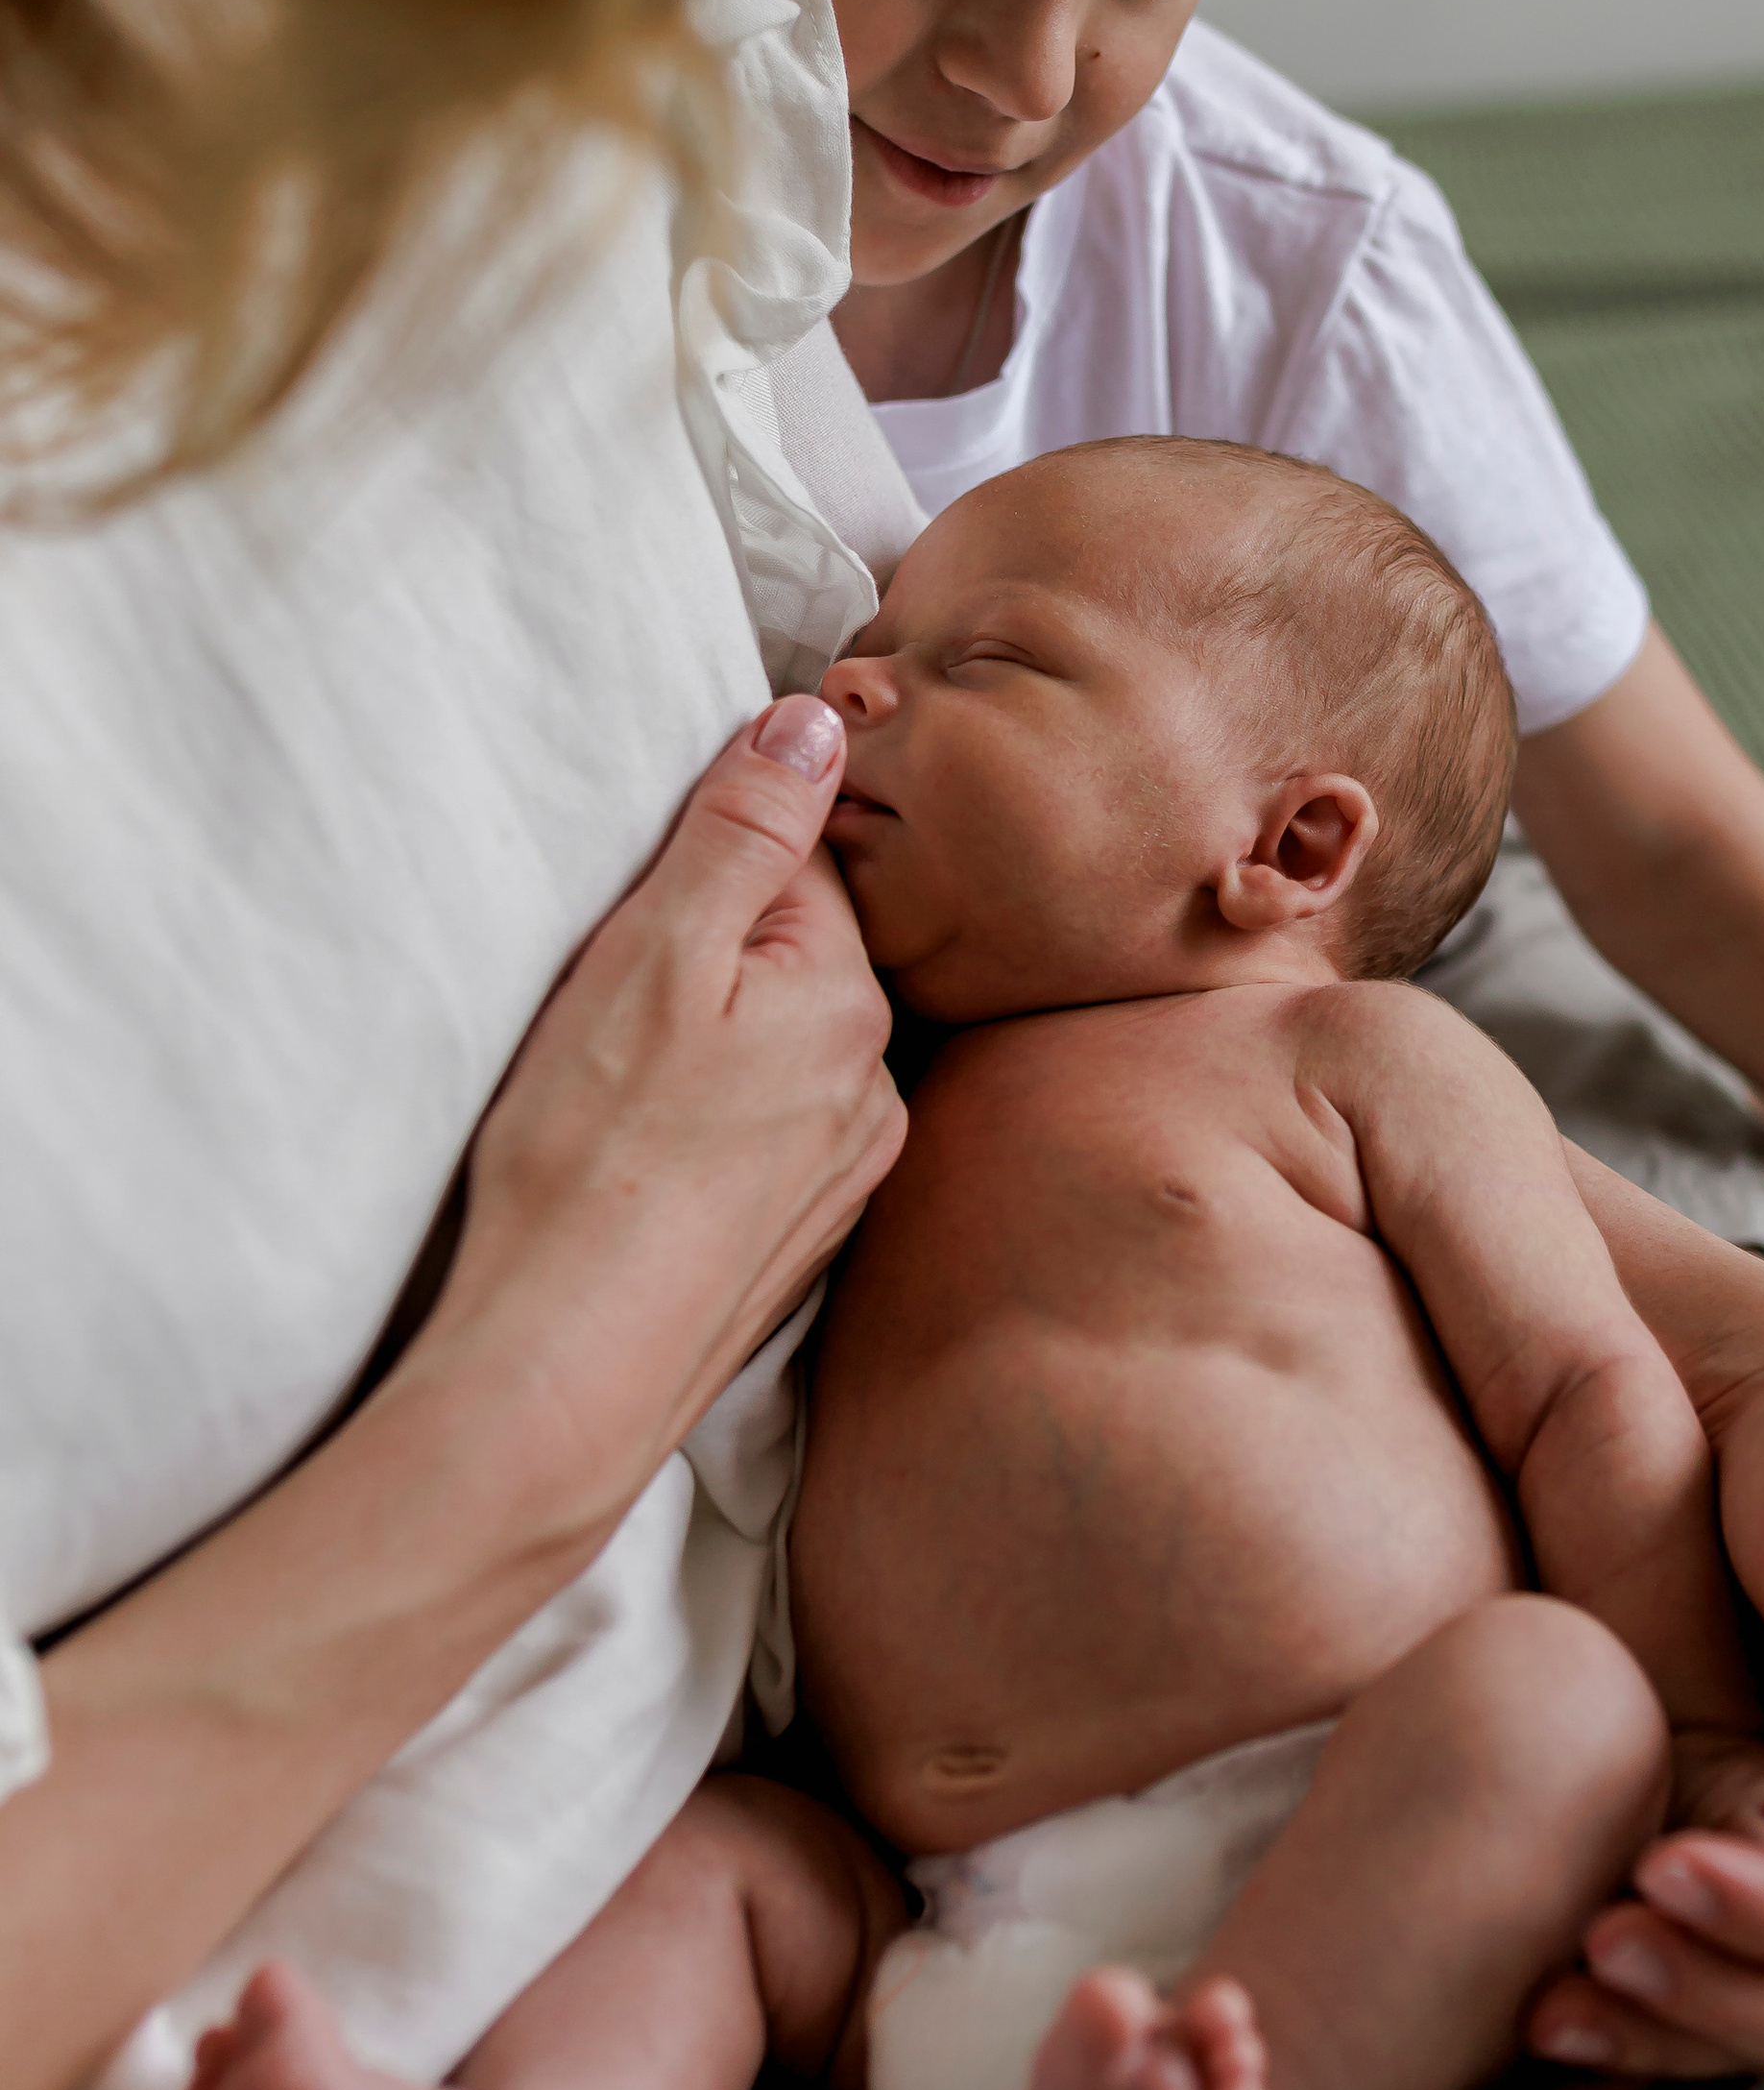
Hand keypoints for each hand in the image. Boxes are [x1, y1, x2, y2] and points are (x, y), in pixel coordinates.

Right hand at [416, 694, 902, 1534]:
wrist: (562, 1370)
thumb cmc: (590, 1155)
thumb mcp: (655, 951)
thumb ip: (744, 828)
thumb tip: (815, 719)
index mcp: (851, 1001)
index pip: (802, 870)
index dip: (706, 872)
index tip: (636, 914)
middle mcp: (874, 1086)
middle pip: (794, 964)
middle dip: (710, 961)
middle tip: (613, 1016)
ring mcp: (843, 1175)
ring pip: (779, 1055)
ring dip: (712, 1048)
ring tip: (620, 1094)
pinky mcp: (798, 1243)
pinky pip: (765, 1140)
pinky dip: (711, 1133)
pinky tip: (644, 1162)